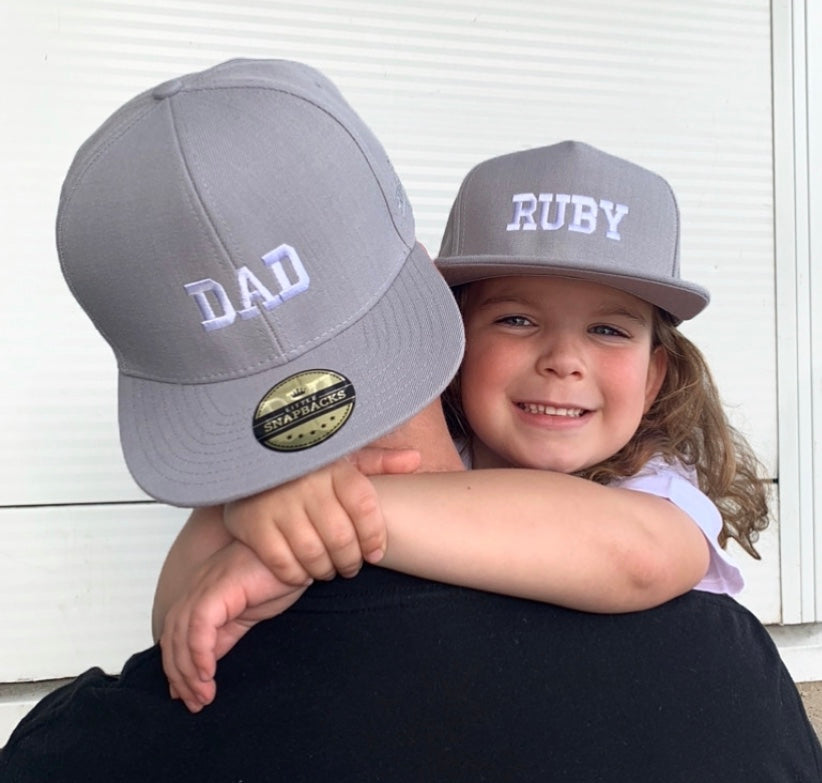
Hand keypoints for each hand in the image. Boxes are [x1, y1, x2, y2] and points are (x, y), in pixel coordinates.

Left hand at [160, 540, 306, 712]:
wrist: (299, 552)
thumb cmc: (278, 575)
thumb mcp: (246, 613)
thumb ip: (224, 635)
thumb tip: (206, 664)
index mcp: (201, 592)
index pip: (175, 634)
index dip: (177, 667)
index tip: (187, 695)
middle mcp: (196, 586)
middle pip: (172, 637)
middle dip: (179, 675)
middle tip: (195, 702)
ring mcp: (205, 585)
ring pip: (180, 635)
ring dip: (188, 671)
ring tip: (203, 695)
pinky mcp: (218, 588)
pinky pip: (198, 628)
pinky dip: (199, 654)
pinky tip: (209, 675)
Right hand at [224, 447, 419, 585]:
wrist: (248, 460)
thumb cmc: (305, 464)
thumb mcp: (340, 456)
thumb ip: (377, 462)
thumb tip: (415, 460)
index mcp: (333, 466)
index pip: (364, 507)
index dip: (374, 536)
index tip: (376, 552)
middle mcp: (306, 484)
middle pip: (341, 537)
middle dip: (351, 560)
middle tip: (351, 566)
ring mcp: (277, 504)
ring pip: (313, 553)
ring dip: (325, 570)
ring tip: (328, 569)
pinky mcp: (253, 524)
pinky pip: (282, 562)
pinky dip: (296, 574)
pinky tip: (301, 571)